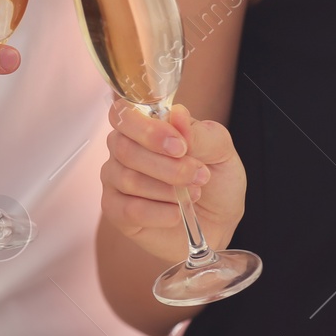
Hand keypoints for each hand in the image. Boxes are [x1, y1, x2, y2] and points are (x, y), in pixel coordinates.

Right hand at [101, 100, 246, 264]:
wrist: (219, 221)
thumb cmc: (215, 180)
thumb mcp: (220, 151)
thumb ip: (199, 133)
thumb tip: (178, 114)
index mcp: (143, 126)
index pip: (122, 114)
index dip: (148, 130)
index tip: (180, 147)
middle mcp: (122, 149)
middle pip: (124, 149)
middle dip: (167, 166)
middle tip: (199, 175)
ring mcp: (115, 181)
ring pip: (128, 180)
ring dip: (169, 190)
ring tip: (194, 193)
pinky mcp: (116, 211)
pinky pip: (130, 210)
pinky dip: (161, 212)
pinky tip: (177, 212)